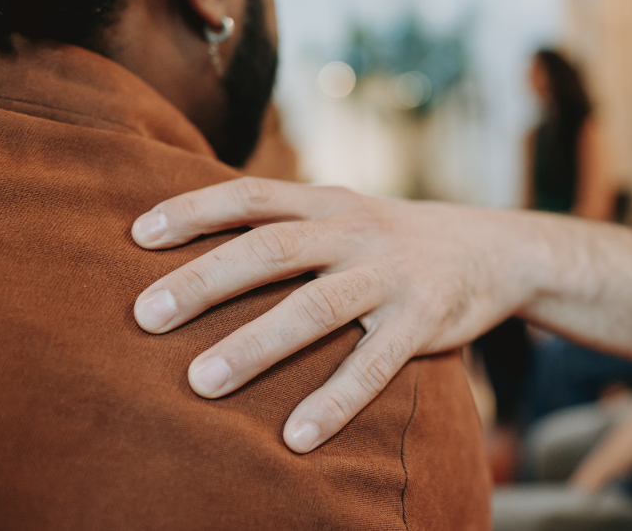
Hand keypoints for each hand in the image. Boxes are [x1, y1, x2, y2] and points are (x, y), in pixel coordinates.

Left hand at [131, 178, 538, 452]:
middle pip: (272, 248)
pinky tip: (296, 436)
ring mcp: (391, 274)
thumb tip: (203, 243)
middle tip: (147, 316)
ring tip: (201, 382)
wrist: (493, 248)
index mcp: (330, 202)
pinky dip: (335, 400)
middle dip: (206, 281)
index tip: (138, 235)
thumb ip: (291, 221)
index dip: (195, 209)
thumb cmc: (396, 239)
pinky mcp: (423, 319)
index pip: (252, 195)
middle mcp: (356, 230)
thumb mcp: (348, 212)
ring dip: (256, 344)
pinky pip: (374, 364)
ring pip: (316, 307)